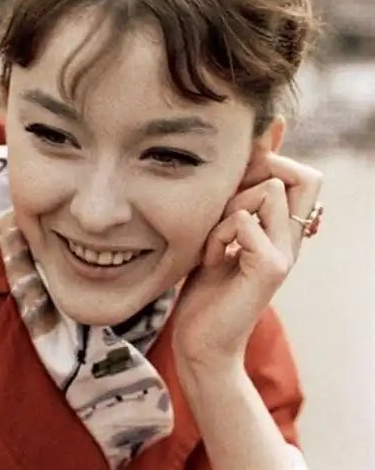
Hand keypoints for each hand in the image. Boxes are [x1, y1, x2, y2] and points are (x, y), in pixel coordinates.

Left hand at [172, 151, 322, 374]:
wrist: (201, 342)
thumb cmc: (205, 288)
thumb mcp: (221, 235)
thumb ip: (237, 205)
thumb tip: (241, 164)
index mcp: (283, 232)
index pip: (307, 178)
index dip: (274, 164)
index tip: (236, 183)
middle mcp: (292, 241)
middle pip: (305, 178)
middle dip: (258, 176)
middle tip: (226, 207)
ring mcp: (285, 255)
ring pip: (269, 191)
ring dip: (229, 208)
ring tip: (214, 241)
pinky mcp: (270, 268)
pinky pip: (244, 220)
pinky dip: (218, 233)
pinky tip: (211, 258)